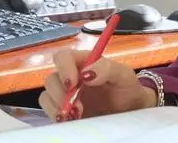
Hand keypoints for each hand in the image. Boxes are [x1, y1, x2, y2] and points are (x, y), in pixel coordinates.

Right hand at [38, 49, 156, 121]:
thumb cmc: (127, 89)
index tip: (73, 83)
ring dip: (57, 106)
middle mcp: (71, 76)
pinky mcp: (65, 111)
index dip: (64, 68)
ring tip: (77, 115)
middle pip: (52, 79)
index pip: (63, 57)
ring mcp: (66, 95)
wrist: (131, 111)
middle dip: (61, 93)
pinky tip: (72, 120)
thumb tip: (86, 72)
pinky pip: (50, 112)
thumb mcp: (124, 75)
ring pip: (47, 96)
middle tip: (77, 106)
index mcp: (84, 62)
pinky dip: (57, 116)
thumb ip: (107, 68)